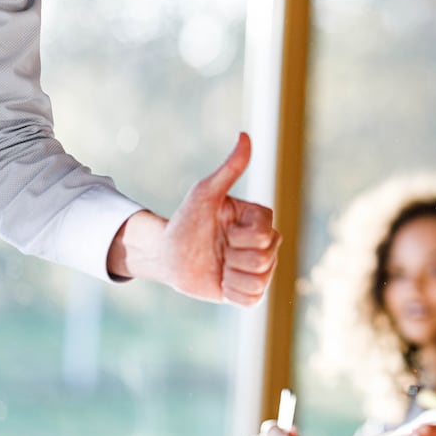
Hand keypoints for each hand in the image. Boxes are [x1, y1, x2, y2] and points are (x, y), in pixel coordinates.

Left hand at [108, 132, 280, 304]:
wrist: (169, 255)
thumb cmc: (187, 221)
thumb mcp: (205, 193)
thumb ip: (229, 169)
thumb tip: (245, 136)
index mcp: (261, 219)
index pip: (264, 235)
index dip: (238, 236)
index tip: (222, 228)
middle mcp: (266, 243)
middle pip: (264, 259)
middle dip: (233, 257)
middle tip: (218, 250)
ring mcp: (261, 268)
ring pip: (260, 280)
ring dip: (231, 276)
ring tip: (219, 266)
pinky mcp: (251, 291)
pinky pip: (252, 299)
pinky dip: (233, 293)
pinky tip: (221, 281)